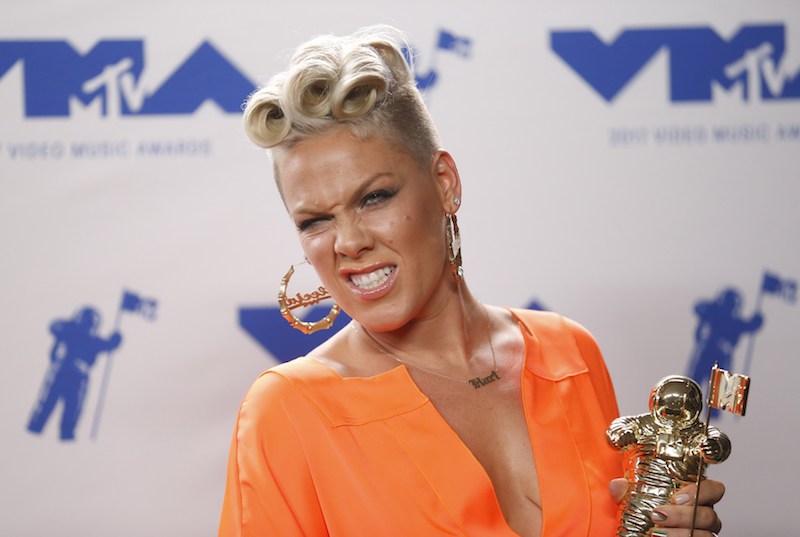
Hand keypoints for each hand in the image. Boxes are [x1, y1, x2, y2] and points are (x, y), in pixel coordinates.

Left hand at [608, 479, 723, 535]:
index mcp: (695, 498)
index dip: (702, 490)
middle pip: (709, 514)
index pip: (714, 489)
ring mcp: (702, 534)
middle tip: (659, 514)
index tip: (677, 496)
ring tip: (656, 533)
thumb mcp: (634, 500)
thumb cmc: (643, 515)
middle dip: (683, 515)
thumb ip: (627, 491)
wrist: (640, 533)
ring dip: (680, 533)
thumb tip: (618, 485)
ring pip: (705, 535)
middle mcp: (704, 516)